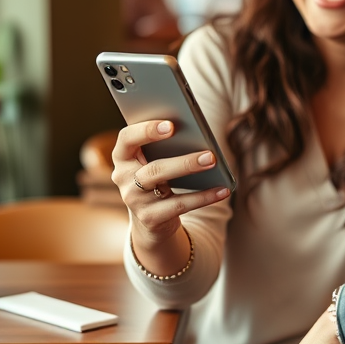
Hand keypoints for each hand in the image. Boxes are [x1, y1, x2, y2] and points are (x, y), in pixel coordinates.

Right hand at [111, 119, 228, 248]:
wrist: (152, 218)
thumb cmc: (159, 176)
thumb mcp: (156, 159)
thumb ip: (165, 144)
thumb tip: (197, 133)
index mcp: (123, 156)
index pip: (127, 138)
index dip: (146, 130)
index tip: (172, 125)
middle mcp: (123, 178)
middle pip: (152, 167)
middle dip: (183, 160)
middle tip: (209, 153)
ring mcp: (134, 200)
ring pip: (162, 182)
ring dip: (190, 170)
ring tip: (213, 162)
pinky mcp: (149, 218)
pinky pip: (179, 205)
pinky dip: (203, 197)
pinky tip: (222, 190)